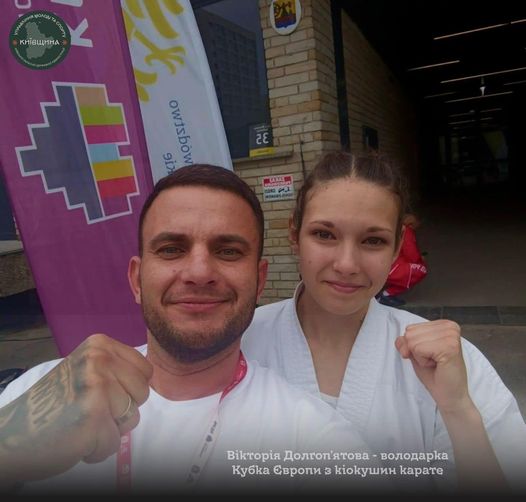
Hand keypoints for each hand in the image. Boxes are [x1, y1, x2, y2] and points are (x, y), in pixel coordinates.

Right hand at [0, 334, 151, 484]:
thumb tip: (148, 376)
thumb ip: (115, 369)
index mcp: (100, 345)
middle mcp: (99, 359)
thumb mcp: (85, 370)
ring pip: (131, 419)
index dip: (128, 390)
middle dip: (121, 411)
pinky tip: (76, 439)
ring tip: (82, 424)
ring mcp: (96, 386)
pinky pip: (114, 442)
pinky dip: (97, 450)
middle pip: (142, 394)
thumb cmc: (54, 404)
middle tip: (88, 411)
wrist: (12, 436)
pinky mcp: (93, 415)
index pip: (145, 370)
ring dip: (108, 431)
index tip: (101, 394)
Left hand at [395, 320, 472, 414]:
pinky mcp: (449, 347)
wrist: (450, 396)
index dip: (413, 346)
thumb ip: (406, 342)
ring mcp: (451, 336)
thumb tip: (400, 339)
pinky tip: (437, 365)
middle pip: (410, 333)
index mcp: (444, 325)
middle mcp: (450, 327)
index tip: (429, 356)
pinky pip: (418, 349)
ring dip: (419, 357)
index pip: (410, 328)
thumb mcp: (416, 353)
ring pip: (412, 341)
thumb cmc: (435, 375)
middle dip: (415, 351)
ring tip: (435, 363)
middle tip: (433, 361)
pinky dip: (422, 361)